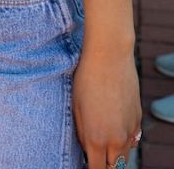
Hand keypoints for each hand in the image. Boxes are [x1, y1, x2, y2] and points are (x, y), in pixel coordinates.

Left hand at [73, 48, 140, 168]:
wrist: (110, 56)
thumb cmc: (86, 79)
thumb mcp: (76, 108)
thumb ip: (82, 134)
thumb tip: (87, 151)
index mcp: (96, 138)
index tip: (87, 164)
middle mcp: (116, 139)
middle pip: (114, 168)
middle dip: (105, 166)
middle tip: (95, 156)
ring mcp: (130, 130)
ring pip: (125, 155)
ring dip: (115, 155)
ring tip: (103, 144)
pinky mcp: (138, 119)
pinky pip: (132, 139)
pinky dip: (124, 140)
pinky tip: (113, 127)